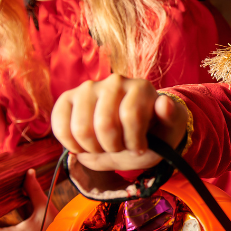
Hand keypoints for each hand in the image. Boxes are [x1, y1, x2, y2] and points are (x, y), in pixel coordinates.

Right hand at [51, 74, 186, 171]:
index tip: (140, 148)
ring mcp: (88, 88)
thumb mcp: (168, 132)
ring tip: (104, 146)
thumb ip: (171, 118)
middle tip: (120, 148)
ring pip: (81, 129)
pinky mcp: (67, 98)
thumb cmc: (151, 134)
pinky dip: (71, 144)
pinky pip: (60, 125)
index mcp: (141, 88)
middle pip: (105, 125)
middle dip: (113, 147)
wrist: (130, 135)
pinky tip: (84, 146)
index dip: (134, 142)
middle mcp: (113, 82)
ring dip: (94, 149)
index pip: (131, 116)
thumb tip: (164, 102)